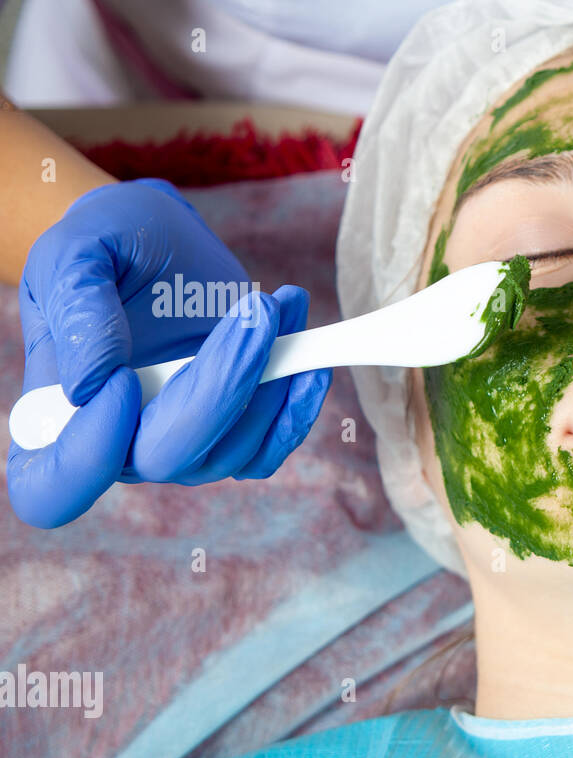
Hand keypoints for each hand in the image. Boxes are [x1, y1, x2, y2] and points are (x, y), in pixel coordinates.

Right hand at [8, 179, 330, 527]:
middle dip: (219, 387)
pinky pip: (268, 449)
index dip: (89, 456)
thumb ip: (78, 312)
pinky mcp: (231, 433)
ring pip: (230, 451)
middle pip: (165, 458)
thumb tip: (93, 385)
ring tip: (279, 304)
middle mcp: (116, 447)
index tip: (122, 382)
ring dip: (270, 380)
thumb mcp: (73, 255)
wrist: (159, 240)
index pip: (54, 488)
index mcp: (50, 420)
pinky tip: (308, 356)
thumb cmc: (105, 245)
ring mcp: (179, 445)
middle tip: (254, 313)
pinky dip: (297, 407)